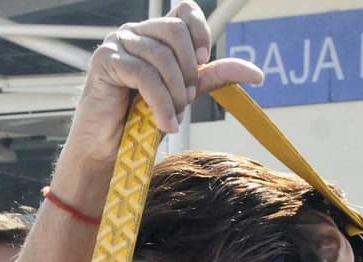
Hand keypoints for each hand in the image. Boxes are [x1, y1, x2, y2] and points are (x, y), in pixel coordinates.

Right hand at [54, 0, 262, 206]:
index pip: (185, 11)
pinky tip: (165, 124)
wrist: (111, 147)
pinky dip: (162, 103)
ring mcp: (119, 43)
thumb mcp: (185, 94)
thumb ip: (214, 76)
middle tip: (188, 99)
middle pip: (176, 31)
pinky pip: (145, 75)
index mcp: (156, 35)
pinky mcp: (105, 60)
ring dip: (176, 93)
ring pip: (162, 57)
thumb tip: (257, 73)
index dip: (200, 33)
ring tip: (174, 116)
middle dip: (189, 70)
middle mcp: (136, 33)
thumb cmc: (143, 119)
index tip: (203, 62)